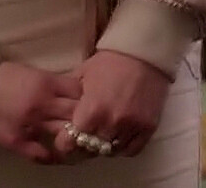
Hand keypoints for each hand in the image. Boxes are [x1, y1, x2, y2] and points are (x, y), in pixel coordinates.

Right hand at [0, 60, 81, 163]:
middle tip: (88, 122)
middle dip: (85, 117)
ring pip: (64, 134)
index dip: (87, 96)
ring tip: (77, 140)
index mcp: (46, 83)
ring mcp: (31, 125)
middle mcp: (43, 104)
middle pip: (78, 112)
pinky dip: (51, 156)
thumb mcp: (29, 72)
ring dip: (72, 137)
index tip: (89, 100)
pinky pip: (40, 154)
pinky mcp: (16, 142)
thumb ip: (50, 83)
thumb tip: (68, 92)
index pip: (80, 91)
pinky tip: (56, 155)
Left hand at [53, 50, 170, 159]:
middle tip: (83, 138)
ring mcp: (132, 126)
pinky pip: (132, 150)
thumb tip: (57, 111)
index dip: (65, 143)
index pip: (70, 143)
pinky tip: (118, 138)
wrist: (143, 53)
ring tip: (102, 136)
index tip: (66, 138)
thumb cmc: (110, 62)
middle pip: (91, 150)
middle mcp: (111, 123)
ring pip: (111, 152)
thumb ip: (70, 97)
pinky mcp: (149, 127)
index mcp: (91, 110)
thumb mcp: (82, 75)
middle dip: (84, 145)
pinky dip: (123, 148)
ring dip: (104, 147)